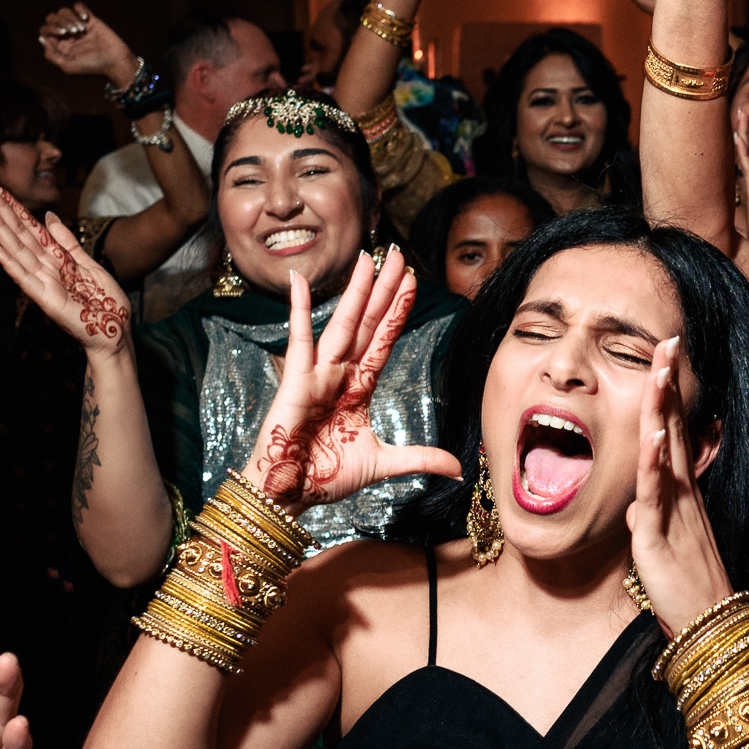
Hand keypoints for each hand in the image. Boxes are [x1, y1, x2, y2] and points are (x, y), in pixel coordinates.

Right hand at [0, 177, 130, 355]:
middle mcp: (43, 267)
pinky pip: (22, 276)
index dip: (12, 206)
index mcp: (54, 258)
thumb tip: (49, 216)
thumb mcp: (88, 263)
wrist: (115, 332)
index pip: (28, 227)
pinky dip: (6, 261)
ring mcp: (41, 281)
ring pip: (15, 249)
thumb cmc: (104, 302)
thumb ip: (67, 241)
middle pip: (17, 233)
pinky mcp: (44, 298)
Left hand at [38, 2, 136, 83]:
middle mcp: (66, 35)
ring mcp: (77, 26)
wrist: (114, 60)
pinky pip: (78, 6)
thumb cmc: (92, 66)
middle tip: (73, 31)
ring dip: (71, 18)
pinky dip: (80, 9)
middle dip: (61, 22)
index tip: (62, 33)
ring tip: (82, 29)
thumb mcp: (68, 66)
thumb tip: (42, 38)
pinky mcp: (89, 19)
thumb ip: (51, 55)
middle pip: (52, 18)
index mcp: (59, 45)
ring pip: (64, 11)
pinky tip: (86, 19)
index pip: (45, 30)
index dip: (50, 28)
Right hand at [244, 248, 461, 509]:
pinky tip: (300, 281)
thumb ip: (419, 458)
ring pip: (344, 324)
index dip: (398, 312)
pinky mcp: (296, 381)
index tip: (411, 281)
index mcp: (359, 388)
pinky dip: (299, 310)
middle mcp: (340, 375)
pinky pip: (300, 340)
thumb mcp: (382, 463)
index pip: (384, 340)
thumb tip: (458, 468)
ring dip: (356, 291)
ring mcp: (318, 374)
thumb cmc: (326, 477)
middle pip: (368, 323)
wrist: (290, 494)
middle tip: (397, 254)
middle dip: (383, 289)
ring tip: (368, 258)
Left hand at [628, 335, 732, 629]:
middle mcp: (683, 494)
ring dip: (663, 407)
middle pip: (675, 427)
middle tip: (669, 339)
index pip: (675, 433)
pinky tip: (655, 435)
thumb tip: (637, 506)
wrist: (712, 626)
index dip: (670, 396)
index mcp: (683, 494)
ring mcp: (675, 511)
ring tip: (661, 366)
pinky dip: (655, 463)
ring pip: (667, 450)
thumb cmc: (688, 588)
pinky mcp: (661, 536)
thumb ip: (652, 517)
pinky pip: (657, 495)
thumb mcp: (665, 543)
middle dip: (670, 383)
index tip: (667, 357)